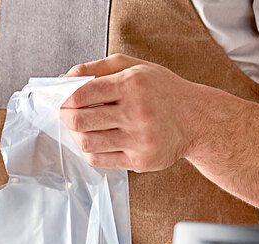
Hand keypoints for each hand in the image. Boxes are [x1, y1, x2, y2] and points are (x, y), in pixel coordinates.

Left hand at [60, 54, 203, 172]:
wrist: (196, 119)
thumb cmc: (161, 91)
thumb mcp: (134, 67)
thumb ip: (97, 69)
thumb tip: (64, 80)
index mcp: (133, 84)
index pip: (83, 94)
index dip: (65, 100)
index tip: (62, 102)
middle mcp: (136, 112)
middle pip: (80, 121)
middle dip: (66, 118)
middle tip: (67, 116)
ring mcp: (138, 139)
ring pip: (87, 143)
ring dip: (78, 136)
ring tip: (83, 129)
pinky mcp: (139, 161)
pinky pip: (99, 160)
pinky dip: (91, 151)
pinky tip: (97, 142)